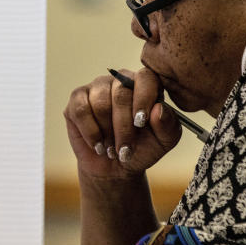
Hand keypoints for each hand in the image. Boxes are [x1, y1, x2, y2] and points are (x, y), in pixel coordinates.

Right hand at [63, 67, 181, 178]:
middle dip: (123, 127)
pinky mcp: (77, 99)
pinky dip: (90, 132)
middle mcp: (120, 81)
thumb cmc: (142, 148)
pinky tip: (98, 144)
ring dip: (107, 132)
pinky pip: (81, 110)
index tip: (140, 122)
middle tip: (125, 149)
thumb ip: (168, 124)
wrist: (116, 167)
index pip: (145, 78)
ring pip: (100, 103)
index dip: (143, 99)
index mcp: (145, 85)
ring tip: (112, 149)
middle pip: (120, 94)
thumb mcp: (163, 141)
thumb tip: (158, 109)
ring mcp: (97, 87)